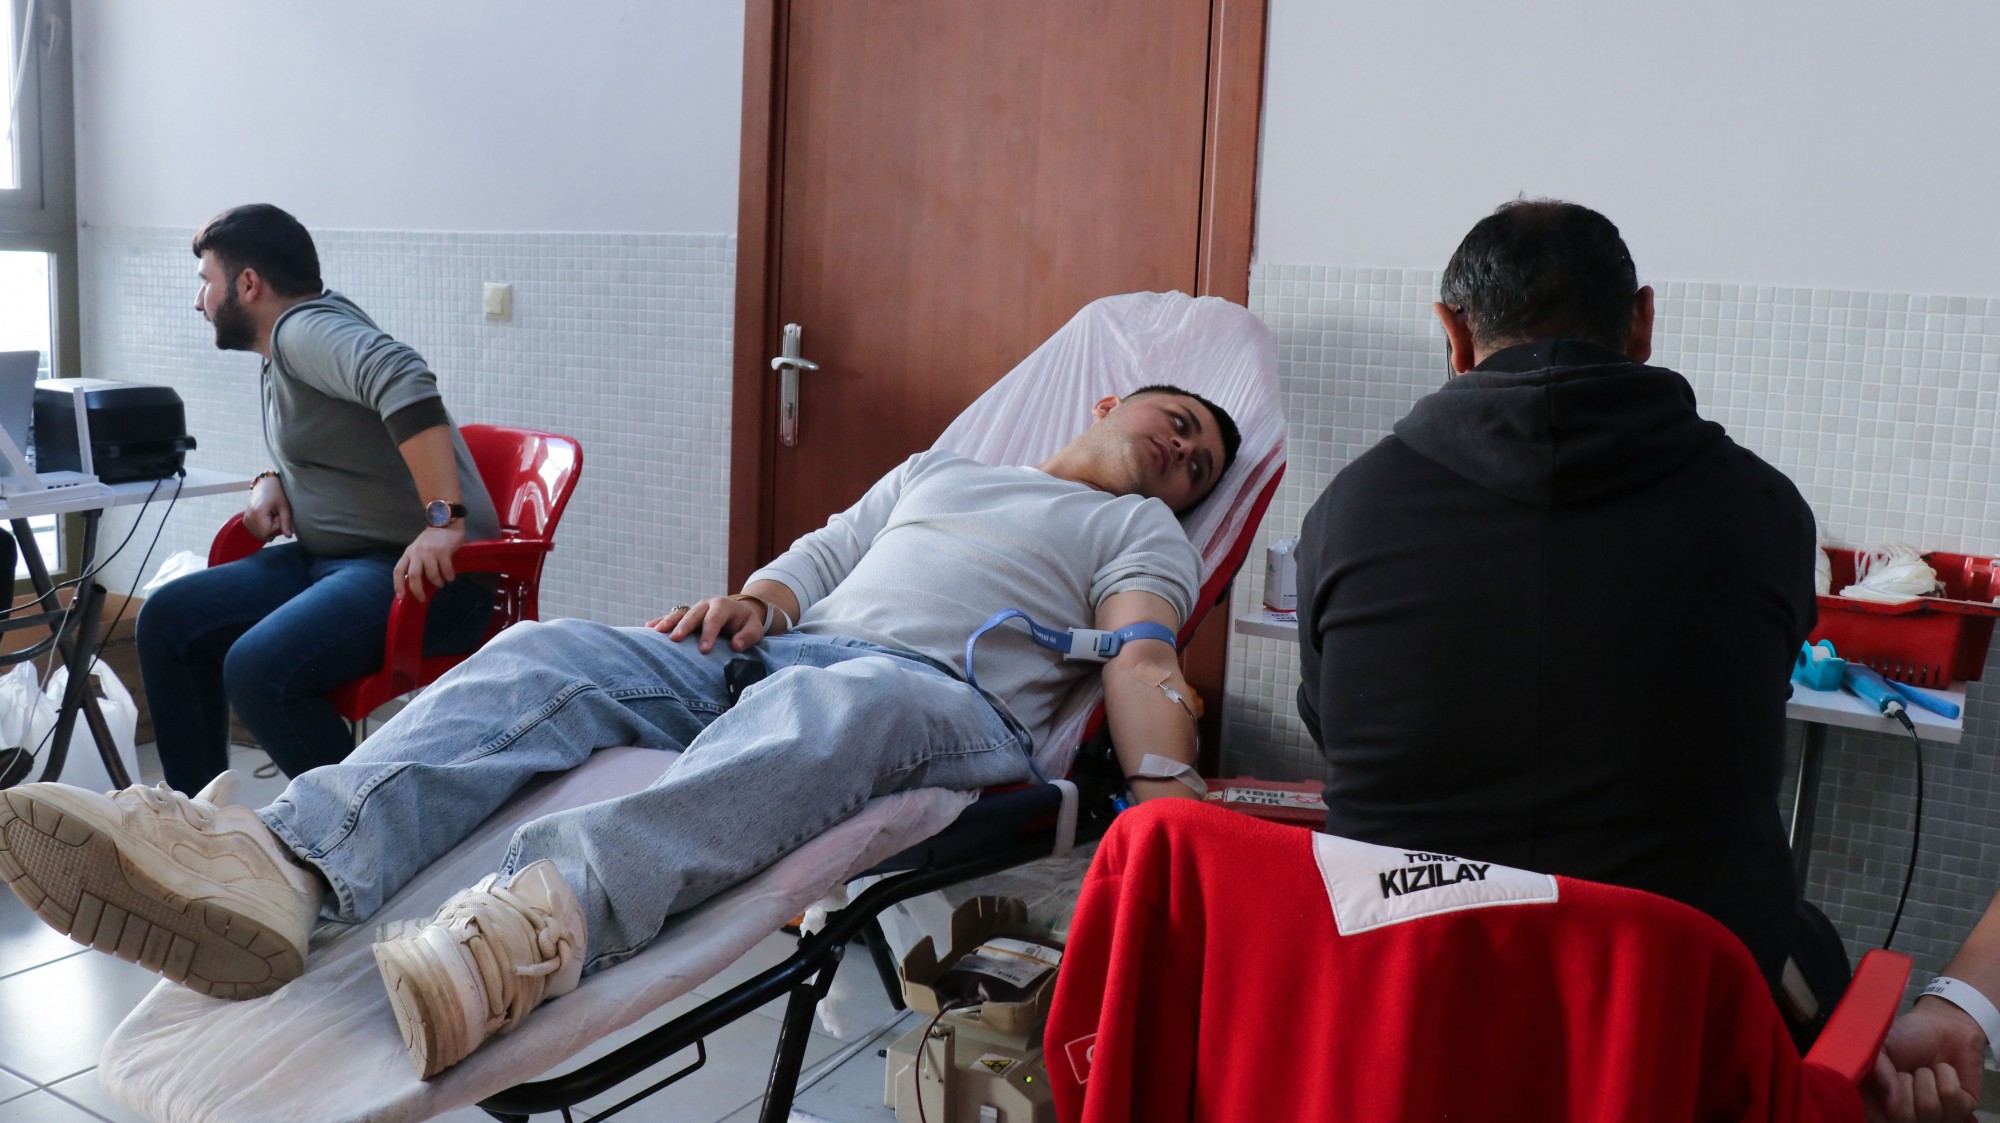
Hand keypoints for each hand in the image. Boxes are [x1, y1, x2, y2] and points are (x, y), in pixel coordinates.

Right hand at [243, 476, 292, 541]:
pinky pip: (255, 532)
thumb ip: (286, 523)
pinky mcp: (245, 521)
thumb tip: (289, 537)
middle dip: (272, 530)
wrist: (264, 485)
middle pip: (263, 536)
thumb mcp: (284, 508)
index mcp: (258, 513)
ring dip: (268, 529)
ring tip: (270, 516)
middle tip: (275, 516)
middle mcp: (249, 517)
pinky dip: (262, 528)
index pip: (268, 532)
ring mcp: (246, 519)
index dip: (276, 527)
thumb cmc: (277, 494)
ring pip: (259, 535)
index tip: (278, 516)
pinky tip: (265, 518)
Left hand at [393, 524, 464, 601]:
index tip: (401, 596)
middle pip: (413, 575)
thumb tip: (415, 584)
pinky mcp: (443, 551)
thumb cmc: (432, 540)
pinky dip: (448, 576)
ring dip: (437, 582)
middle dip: (417, 590)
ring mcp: (430, 551)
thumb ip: (415, 563)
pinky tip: (450, 577)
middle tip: (422, 598)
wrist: (445, 522)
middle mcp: (417, 552)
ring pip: (431, 574)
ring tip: (441, 583)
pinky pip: (446, 570)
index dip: (398, 585)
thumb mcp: (419, 549)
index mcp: (409, 553)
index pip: (398, 570)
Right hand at [645, 596, 763, 653]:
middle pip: (693, 614)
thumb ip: (748, 637)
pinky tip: (648, 628)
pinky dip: (660, 621)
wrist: (739, 614)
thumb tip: (736, 645)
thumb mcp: (754, 629)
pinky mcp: (686, 615)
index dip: (709, 633)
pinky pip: (671, 616)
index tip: (704, 650)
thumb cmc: (746, 624)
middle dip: (684, 626)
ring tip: (656, 632)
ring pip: (679, 613)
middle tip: (675, 640)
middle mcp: (706, 605)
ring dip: (667, 622)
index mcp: (723, 606)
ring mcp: (694, 609)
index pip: (715, 619)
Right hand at [1868, 999, 1985, 1122]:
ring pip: (1930, 1109)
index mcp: (1882, 1106)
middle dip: (1906, 1085)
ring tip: (1926, 1070)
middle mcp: (1908, 1116)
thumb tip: (1892, 1106)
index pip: (1880, 1120)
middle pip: (1906, 1119)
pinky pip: (1953, 1099)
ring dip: (1927, 1079)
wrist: (1941, 1025)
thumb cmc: (1905, 1038)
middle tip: (1908, 1071)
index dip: (1883, 1103)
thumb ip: (1877, 1074)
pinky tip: (1943, 1072)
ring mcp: (1936, 1116)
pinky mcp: (1963, 1110)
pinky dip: (1947, 1076)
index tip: (1887, 1078)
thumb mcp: (1880, 1050)